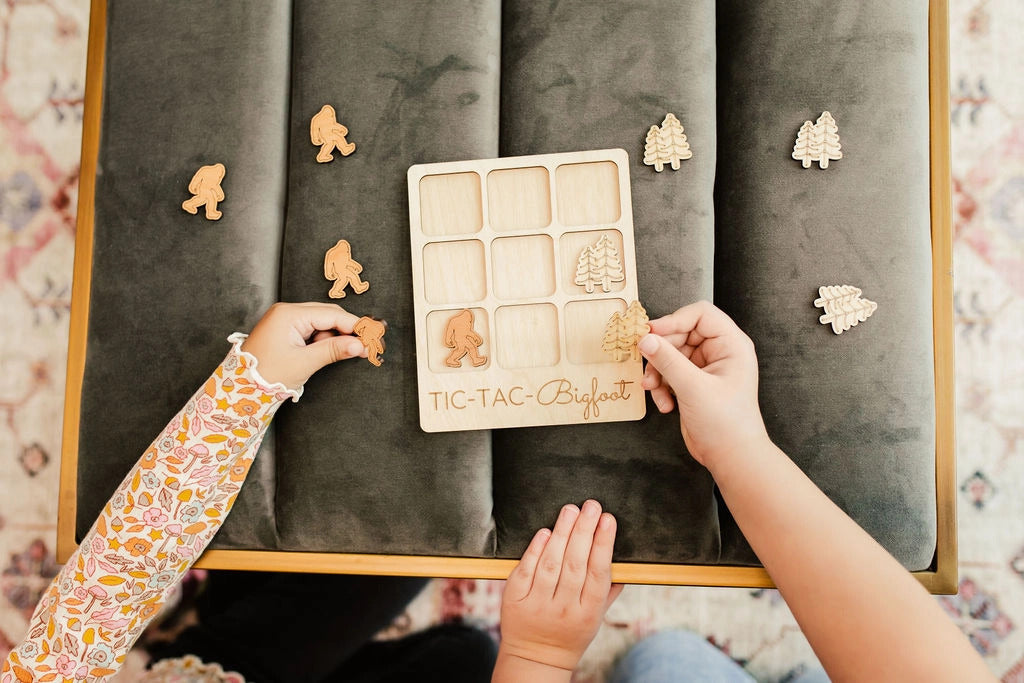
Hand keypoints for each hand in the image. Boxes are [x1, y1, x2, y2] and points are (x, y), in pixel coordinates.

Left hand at [240, 302, 367, 388]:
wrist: (238, 391)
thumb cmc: (265, 376)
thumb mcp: (304, 363)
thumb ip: (333, 350)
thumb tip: (358, 345)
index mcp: (288, 314)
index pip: (331, 315)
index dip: (354, 326)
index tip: (372, 336)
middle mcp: (286, 312)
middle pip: (328, 315)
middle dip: (347, 330)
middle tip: (366, 345)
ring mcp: (285, 321)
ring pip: (321, 323)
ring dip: (336, 337)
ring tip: (349, 352)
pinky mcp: (284, 331)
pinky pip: (311, 331)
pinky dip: (323, 341)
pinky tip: (332, 352)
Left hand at [495, 501, 621, 679]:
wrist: (535, 658)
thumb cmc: (570, 633)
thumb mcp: (595, 619)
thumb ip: (608, 591)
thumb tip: (624, 564)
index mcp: (588, 612)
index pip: (598, 572)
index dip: (604, 543)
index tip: (608, 519)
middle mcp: (564, 608)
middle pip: (576, 563)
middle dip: (585, 530)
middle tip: (591, 506)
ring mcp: (538, 604)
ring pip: (551, 564)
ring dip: (562, 533)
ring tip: (571, 511)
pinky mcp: (515, 599)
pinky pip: (526, 570)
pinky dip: (536, 549)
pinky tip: (545, 532)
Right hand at [638, 300, 768, 467]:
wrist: (731, 457)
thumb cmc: (726, 423)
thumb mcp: (693, 388)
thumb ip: (668, 361)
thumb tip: (645, 339)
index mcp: (731, 345)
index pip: (700, 314)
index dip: (674, 320)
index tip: (651, 333)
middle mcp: (720, 352)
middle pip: (681, 333)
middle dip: (661, 352)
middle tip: (648, 367)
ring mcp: (706, 368)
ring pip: (671, 354)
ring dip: (658, 372)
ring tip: (653, 389)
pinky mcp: (694, 383)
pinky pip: (670, 372)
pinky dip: (662, 386)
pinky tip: (664, 404)